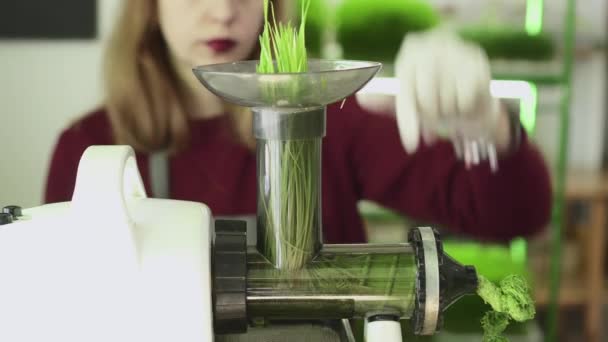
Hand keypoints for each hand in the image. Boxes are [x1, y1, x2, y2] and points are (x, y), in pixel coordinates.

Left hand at [394, 29, 508, 161]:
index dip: (408, 120)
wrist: (470, 85)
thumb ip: (384, 100)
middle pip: (426, 100)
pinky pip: (465, 101)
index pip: (406, 92)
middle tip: (437, 114)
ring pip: (446, 103)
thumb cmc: (432, 92)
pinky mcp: (477, 63)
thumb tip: (361, 98)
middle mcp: (433, 44)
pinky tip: (467, 98)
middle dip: (431, 116)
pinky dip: (466, 108)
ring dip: (450, 112)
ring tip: (452, 102)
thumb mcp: (407, 97)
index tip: (411, 145)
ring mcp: (457, 51)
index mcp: (411, 49)